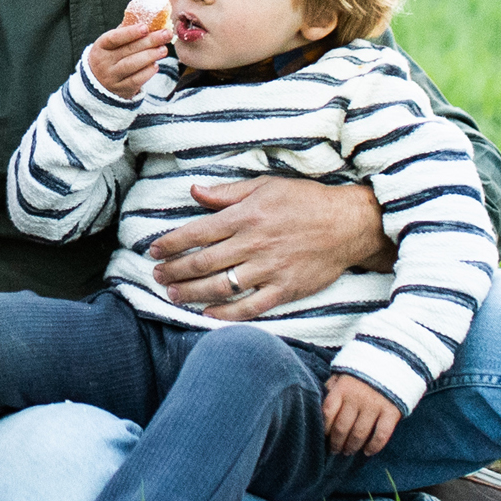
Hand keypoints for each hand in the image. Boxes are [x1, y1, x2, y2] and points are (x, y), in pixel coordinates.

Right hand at [83, 16, 171, 98]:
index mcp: (101, 46)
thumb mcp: (112, 44)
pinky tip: (156, 65)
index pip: (114, 38)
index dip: (130, 32)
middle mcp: (104, 62)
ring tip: (164, 49)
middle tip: (166, 34)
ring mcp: (112, 77)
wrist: (99, 83)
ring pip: (132, 65)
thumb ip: (126, 32)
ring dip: (150, 56)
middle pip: (128, 50)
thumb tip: (149, 19)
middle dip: (149, 41)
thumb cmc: (112, 56)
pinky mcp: (121, 89)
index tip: (145, 27)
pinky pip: (136, 80)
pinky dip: (148, 72)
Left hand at [147, 176, 383, 321]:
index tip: (153, 250)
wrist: (348, 224)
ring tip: (174, 295)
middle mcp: (254, 244)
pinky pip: (250, 307)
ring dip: (192, 293)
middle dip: (175, 270)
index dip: (171, 243)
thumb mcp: (265, 185)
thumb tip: (194, 191)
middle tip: (157, 276)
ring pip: (221, 286)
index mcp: (247, 216)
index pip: (197, 232)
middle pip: (204, 262)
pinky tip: (208, 316)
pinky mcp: (285, 289)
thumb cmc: (306, 200)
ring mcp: (270, 269)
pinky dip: (227, 315)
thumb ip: (227, 193)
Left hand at [324, 375, 400, 456]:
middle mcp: (357, 397)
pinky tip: (368, 452)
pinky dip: (374, 446)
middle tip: (335, 450)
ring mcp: (375, 405)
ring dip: (352, 446)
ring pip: (359, 434)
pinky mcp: (391, 411)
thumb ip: (332, 387)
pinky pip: (381, 435)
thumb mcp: (344, 373)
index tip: (324, 436)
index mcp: (343, 387)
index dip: (324, 428)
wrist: (394, 359)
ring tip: (348, 451)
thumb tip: (322, 406)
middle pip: (342, 427)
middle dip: (336, 442)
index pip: (328, 412)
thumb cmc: (363, 371)